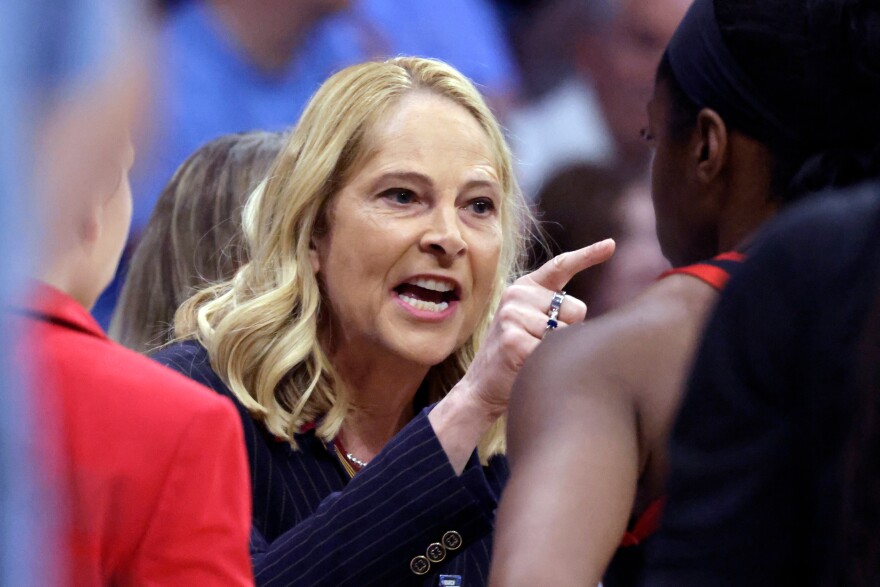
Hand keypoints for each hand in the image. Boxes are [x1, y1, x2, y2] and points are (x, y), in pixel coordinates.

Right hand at [460, 238, 615, 416]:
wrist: (482, 385)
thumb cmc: (516, 353)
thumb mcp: (532, 321)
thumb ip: (555, 310)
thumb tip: (583, 312)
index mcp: (525, 287)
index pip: (561, 266)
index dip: (588, 255)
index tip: (610, 245)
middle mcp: (517, 295)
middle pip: (576, 310)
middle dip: (568, 331)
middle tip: (539, 344)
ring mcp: (513, 315)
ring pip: (566, 333)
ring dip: (555, 351)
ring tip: (531, 355)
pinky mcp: (513, 339)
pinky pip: (551, 352)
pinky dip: (545, 364)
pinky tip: (526, 366)